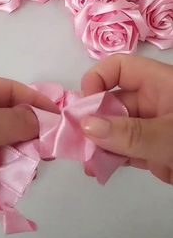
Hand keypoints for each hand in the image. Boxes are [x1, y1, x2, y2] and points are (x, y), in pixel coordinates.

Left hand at [0, 77, 57, 219]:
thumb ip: (17, 120)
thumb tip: (44, 119)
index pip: (10, 91)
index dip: (35, 101)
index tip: (59, 117)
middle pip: (10, 118)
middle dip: (31, 131)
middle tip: (50, 148)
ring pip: (4, 144)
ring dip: (21, 154)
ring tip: (33, 166)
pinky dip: (7, 171)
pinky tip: (18, 178)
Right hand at [81, 54, 172, 183]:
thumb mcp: (172, 136)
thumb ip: (131, 133)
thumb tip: (86, 125)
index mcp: (160, 84)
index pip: (120, 68)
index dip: (97, 80)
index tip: (84, 106)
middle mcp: (154, 102)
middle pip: (113, 102)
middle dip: (92, 120)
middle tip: (75, 141)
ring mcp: (153, 128)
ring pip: (116, 129)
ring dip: (98, 144)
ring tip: (85, 162)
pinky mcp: (155, 151)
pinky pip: (126, 150)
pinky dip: (111, 159)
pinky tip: (98, 169)